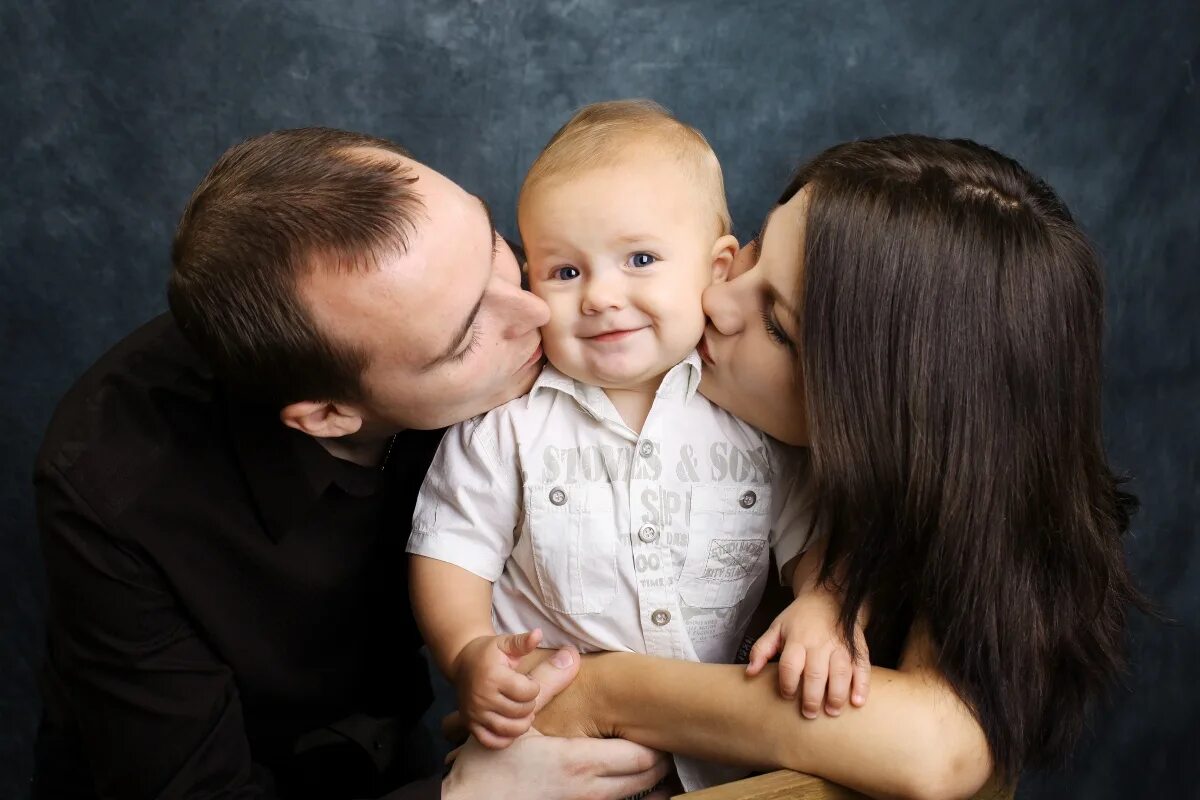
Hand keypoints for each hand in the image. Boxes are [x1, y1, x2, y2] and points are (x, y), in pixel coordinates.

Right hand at [443, 650, 670, 799]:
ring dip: (647, 779)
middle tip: (669, 738)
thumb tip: (569, 654)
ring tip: (656, 757)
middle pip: (644, 780)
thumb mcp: (518, 719)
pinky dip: (627, 792)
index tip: (666, 726)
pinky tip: (628, 779)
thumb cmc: (490, 764)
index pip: (639, 758)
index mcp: (578, 763)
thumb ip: (546, 684)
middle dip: (661, 762)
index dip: (659, 744)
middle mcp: (587, 790)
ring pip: (631, 796)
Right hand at [453, 629, 543, 748]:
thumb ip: (523, 642)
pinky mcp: (470, 725)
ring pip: (510, 729)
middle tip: (524, 696)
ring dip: (522, 722)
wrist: (462, 663)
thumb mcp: (505, 643)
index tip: (528, 681)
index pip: (528, 692)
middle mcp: (482, 697)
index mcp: (493, 676)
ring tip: (521, 711)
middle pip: (521, 711)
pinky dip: (505, 739)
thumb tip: (538, 634)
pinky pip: (492, 742)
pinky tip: (510, 727)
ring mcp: (475, 713)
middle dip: (529, 704)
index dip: (533, 687)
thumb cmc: (488, 653)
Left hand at [745, 591, 868, 717]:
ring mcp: (841, 646)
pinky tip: (858, 702)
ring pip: (840, 673)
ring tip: (831, 712)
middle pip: (816, 673)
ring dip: (837, 695)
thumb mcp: (776, 628)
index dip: (787, 683)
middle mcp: (820, 643)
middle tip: (809, 714)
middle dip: (812, 697)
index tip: (787, 695)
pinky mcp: (858, 649)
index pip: (790, 665)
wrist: (829, 598)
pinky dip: (861, 686)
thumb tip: (749, 673)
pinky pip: (862, 668)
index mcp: (797, 639)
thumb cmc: (799, 619)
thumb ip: (762, 650)